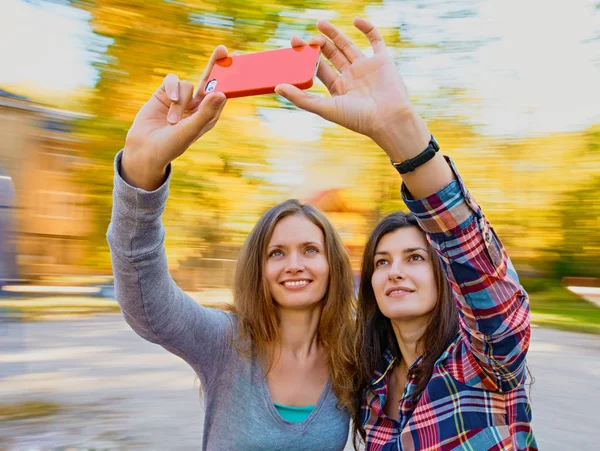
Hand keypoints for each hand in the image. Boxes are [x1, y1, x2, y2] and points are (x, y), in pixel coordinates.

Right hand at [122, 46, 229, 190]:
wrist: (144, 149)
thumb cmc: (171, 145)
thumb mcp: (190, 130)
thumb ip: (205, 112)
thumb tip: (221, 93)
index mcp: (209, 115)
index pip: (223, 92)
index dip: (230, 78)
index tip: (238, 62)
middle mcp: (197, 105)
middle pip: (209, 80)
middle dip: (215, 65)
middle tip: (222, 49)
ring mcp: (182, 98)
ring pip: (187, 85)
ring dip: (179, 103)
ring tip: (172, 121)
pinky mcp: (165, 92)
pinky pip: (173, 80)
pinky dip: (171, 90)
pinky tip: (168, 102)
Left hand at [275, 18, 429, 160]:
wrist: (389, 119)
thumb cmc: (358, 119)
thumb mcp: (325, 108)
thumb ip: (301, 98)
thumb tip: (277, 87)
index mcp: (338, 89)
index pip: (319, 69)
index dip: (306, 57)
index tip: (294, 44)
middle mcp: (351, 77)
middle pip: (331, 56)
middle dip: (318, 44)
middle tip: (306, 36)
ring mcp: (367, 68)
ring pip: (348, 46)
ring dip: (334, 34)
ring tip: (320, 23)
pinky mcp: (382, 60)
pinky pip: (375, 40)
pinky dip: (367, 28)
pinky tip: (355, 21)